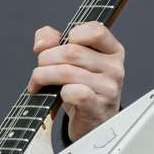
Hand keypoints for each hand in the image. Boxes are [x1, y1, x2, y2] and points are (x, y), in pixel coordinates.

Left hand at [28, 22, 124, 141]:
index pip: (96, 31)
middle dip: (46, 59)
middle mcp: (114, 68)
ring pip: (67, 72)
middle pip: (71, 52)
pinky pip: (74, 92)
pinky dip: (59, 92)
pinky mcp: (98, 107)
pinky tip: (56, 96)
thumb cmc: (81, 88)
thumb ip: (53, 40)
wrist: (90, 122)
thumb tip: (42, 43)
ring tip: (38, 83)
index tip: (60, 47)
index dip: (72, 34)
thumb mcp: (70, 60)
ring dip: (43, 76)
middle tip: (39, 69)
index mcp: (112, 51)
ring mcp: (108, 88)